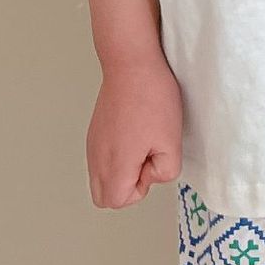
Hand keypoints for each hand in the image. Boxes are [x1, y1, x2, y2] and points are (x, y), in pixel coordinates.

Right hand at [86, 54, 182, 206]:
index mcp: (113, 166)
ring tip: (141, 141)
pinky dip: (116, 153)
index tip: (152, 158)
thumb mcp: (172, 140)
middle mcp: (96, 159)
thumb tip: (151, 174)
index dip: (141, 186)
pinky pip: (101, 156)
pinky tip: (134, 130)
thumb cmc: (152, 98)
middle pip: (104, 195)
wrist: (132, 63)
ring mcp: (93, 144)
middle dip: (127, 185)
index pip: (118, 200)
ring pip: (101, 176)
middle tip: (146, 156)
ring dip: (122, 169)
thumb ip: (165, 170)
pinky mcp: (95, 130)